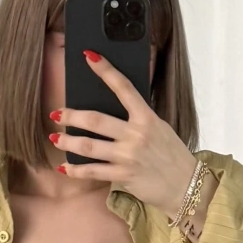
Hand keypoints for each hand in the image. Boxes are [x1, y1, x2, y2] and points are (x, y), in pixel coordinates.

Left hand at [51, 50, 198, 215]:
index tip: (89, 56)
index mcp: (147, 117)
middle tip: (56, 113)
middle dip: (71, 116)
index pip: (124, 87)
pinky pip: (93, 172)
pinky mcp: (123, 175)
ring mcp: (128, 156)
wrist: (187, 186)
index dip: (105, 70)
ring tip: (55, 138)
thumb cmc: (172, 155)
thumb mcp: (160, 128)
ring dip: (68, 141)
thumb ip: (139, 117)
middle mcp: (136, 134)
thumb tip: (114, 107)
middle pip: (96, 120)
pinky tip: (65, 167)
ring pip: (89, 146)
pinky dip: (76, 170)